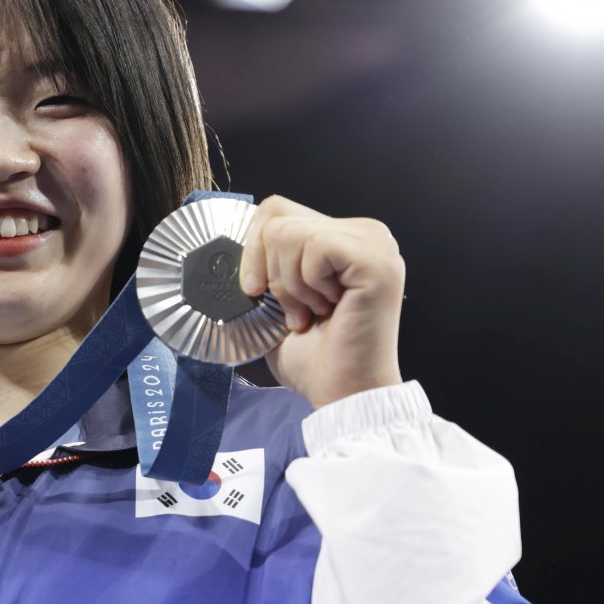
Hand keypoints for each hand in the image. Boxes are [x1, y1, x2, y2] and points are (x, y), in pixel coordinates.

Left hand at [239, 195, 404, 407]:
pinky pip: (314, 246)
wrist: (341, 393)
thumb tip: (227, 245)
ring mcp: (375, 244)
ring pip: (290, 232)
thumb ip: (265, 261)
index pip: (276, 210)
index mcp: (342, 237)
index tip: (257, 291)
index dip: (253, 249)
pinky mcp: (376, 259)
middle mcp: (365, 234)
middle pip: (278, 216)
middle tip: (297, 310)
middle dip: (270, 272)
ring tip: (313, 312)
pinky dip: (306, 285)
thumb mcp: (276, 298)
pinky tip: (329, 309)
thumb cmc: (314, 356)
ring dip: (289, 284)